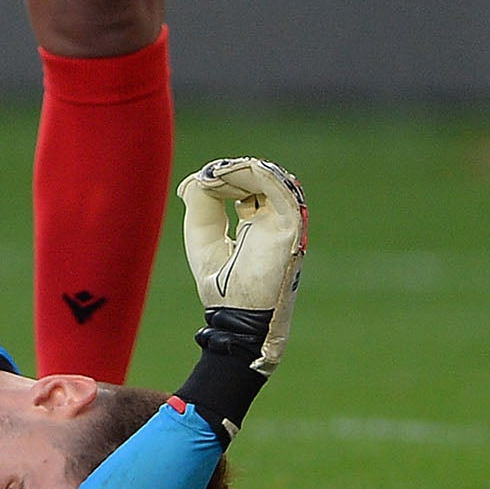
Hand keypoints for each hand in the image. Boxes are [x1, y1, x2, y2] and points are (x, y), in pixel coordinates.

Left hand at [178, 156, 305, 375]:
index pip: (246, 183)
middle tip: (208, 178)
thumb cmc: (220, 284)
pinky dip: (253, 175)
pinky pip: (279, 189)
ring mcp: (283, 223)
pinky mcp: (289, 228)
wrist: (236, 319)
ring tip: (215, 176)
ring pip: (270, 177)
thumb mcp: (202, 235)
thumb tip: (203, 176)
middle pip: (258, 176)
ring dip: (239, 169)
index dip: (222, 175)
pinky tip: (226, 176)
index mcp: (255, 223)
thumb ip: (202, 202)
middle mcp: (273, 220)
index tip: (200, 183)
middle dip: (230, 170)